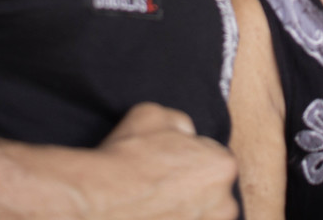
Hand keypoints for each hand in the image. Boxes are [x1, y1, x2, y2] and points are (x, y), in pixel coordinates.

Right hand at [89, 103, 238, 219]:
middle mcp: (224, 204)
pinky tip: (152, 215)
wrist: (97, 201)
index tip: (168, 163)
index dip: (188, 158)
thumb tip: (187, 134)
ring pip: (199, 215)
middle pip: (211, 192)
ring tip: (154, 206)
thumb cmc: (126, 157)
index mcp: (223, 165)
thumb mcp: (154, 114)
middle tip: (161, 186)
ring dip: (183, 212)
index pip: (212, 158)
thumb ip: (181, 123)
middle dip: (191, 188)